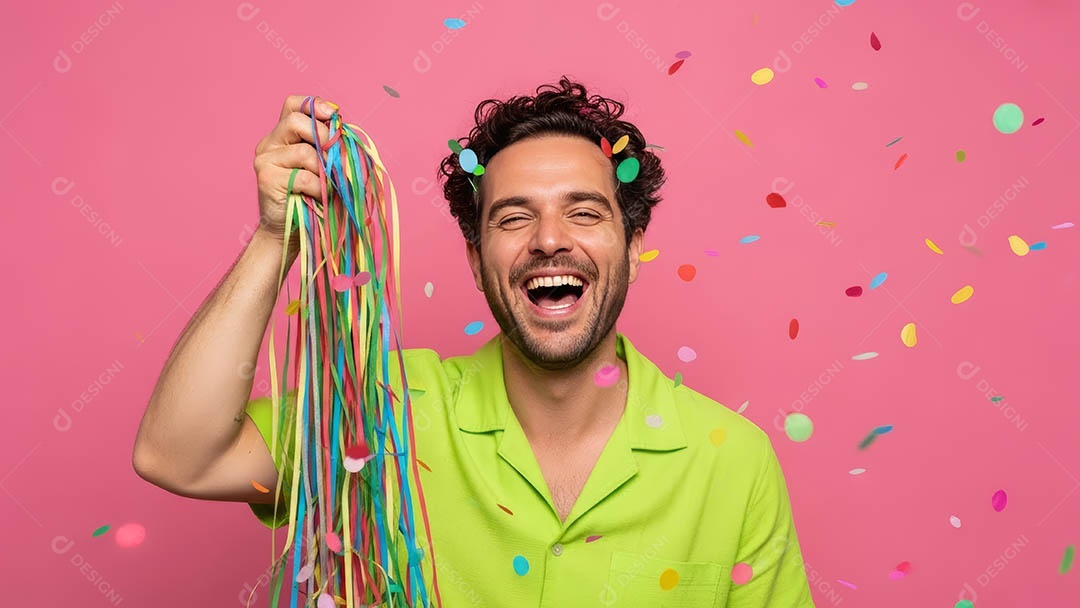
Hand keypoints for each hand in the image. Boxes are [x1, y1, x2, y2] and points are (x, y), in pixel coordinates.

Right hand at [251, 95, 335, 254]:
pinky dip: (318, 188)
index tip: (335, 116)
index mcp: (283, 135)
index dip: (315, 105)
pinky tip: (319, 197)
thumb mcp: (323, 167)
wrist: (288, 231)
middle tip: (335, 157)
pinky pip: (303, 177)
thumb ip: (328, 147)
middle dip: (323, 136)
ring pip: (303, 151)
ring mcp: (265, 159)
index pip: (294, 105)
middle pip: (295, 121)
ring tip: (327, 185)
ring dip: (324, 170)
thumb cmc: (311, 198)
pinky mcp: (266, 178)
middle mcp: (270, 143)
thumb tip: (344, 132)